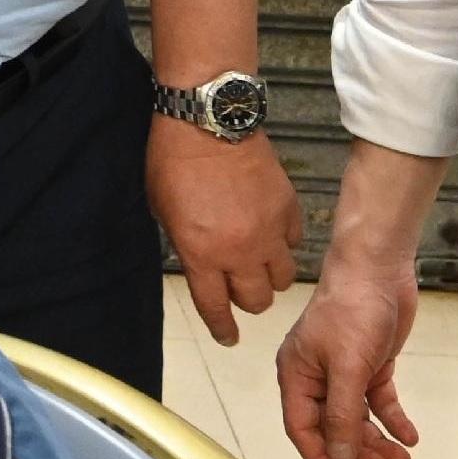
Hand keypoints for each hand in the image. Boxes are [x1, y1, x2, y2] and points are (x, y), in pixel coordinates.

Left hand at [147, 116, 303, 343]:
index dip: (222, 327)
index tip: (228, 337)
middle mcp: (239, 251)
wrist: (208, 121)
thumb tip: (199, 260)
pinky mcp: (288, 209)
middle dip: (247, 301)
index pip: (216, 307)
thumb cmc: (173, 162)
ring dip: (268, 277)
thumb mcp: (163, 212)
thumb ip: (185, 244)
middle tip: (239, 289)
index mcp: (202, 255)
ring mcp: (269, 231)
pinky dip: (284, 244)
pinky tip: (271, 233)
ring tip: (258, 263)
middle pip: (256, 300)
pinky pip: (294, 242)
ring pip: (282, 278)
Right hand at [274, 263, 424, 458]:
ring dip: (378, 440)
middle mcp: (316, 378)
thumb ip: (343, 414)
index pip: (302, 428)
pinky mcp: (370, 364)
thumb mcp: (348, 367)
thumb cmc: (352, 310)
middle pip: (333, 428)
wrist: (378, 268)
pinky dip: (393, 419)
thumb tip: (341, 455)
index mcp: (297, 376)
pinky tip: (409, 436)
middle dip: (357, 451)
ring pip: (357, 418)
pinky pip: (379, 401)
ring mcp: (344, 372)